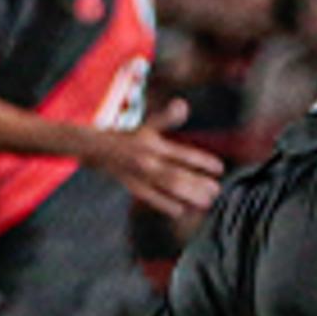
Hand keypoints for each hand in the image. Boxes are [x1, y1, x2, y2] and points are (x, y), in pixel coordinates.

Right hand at [94, 98, 225, 216]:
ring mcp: (139, 175)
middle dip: (198, 183)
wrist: (97, 149)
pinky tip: (182, 210)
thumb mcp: (148, 125)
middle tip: (216, 190)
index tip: (220, 168)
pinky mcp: (133, 187)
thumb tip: (183, 105)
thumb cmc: (130, 137)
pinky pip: (151, 199)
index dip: (202, 161)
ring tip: (206, 202)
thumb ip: (168, 117)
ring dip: (187, 196)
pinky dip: (166, 205)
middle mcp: (147, 160)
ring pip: (166, 188)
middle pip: (176, 174)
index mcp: (153, 144)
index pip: (182, 153)